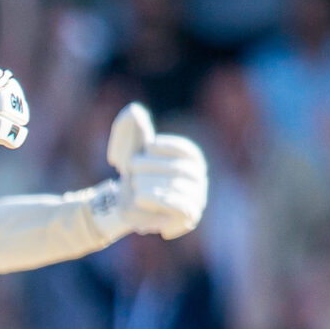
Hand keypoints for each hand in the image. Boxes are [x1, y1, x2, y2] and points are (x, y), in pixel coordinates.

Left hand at [90, 103, 209, 239]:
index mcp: (192, 160)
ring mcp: (197, 197)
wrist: (130, 206)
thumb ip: (134, 129)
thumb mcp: (133, 150)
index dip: (166, 148)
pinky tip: (141, 197)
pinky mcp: (189, 217)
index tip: (146, 148)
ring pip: (177, 188)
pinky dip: (159, 200)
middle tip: (131, 169)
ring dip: (150, 184)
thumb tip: (134, 111)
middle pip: (179, 169)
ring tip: (134, 185)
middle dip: (151, 166)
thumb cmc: (136, 174)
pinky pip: (180, 207)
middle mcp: (199, 178)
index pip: (186, 151)